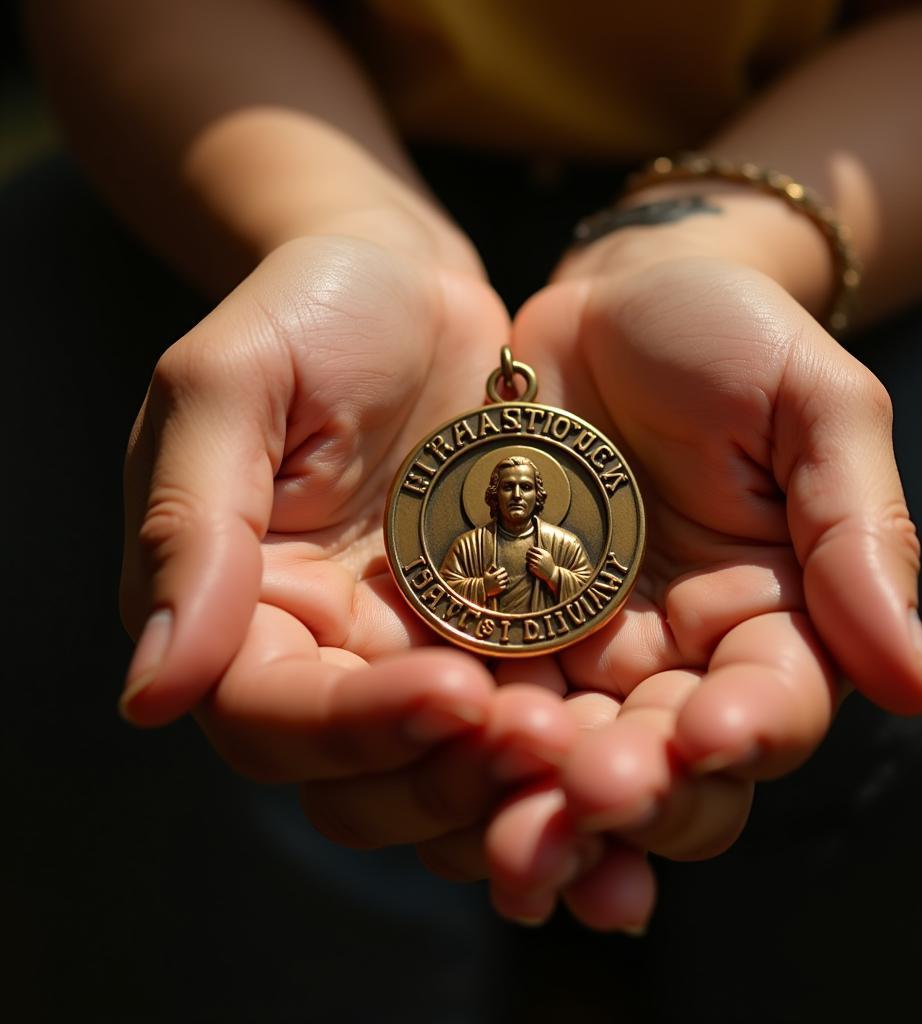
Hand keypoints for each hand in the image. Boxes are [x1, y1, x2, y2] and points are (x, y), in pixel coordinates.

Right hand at [118, 235, 576, 853]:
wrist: (411, 285)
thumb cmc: (310, 313)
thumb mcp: (229, 388)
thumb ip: (189, 531)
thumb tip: (150, 694)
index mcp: (241, 610)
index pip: (269, 716)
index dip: (352, 726)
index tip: (451, 690)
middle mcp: (322, 651)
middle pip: (359, 780)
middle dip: (445, 776)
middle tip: (540, 740)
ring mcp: (410, 649)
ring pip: (442, 772)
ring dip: (510, 780)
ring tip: (586, 745)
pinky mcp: (489, 632)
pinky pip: (519, 714)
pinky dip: (562, 739)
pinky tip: (621, 729)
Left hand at [472, 253, 921, 930]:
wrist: (609, 302)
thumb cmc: (728, 337)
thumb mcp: (815, 408)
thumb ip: (860, 536)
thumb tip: (914, 683)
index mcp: (770, 619)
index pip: (771, 706)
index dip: (747, 731)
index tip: (714, 734)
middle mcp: (677, 657)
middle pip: (668, 767)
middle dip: (635, 791)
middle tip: (594, 795)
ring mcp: (582, 651)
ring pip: (569, 759)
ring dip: (543, 805)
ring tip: (511, 836)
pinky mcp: (498, 628)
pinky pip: (482, 704)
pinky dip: (466, 750)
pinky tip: (441, 775)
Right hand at [484, 565, 510, 597]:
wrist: (482, 589)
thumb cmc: (485, 580)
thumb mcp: (486, 574)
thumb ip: (489, 568)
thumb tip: (493, 564)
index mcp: (492, 577)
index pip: (499, 572)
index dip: (502, 569)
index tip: (503, 569)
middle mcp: (495, 581)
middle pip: (502, 576)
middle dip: (505, 574)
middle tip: (506, 573)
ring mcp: (497, 586)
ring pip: (504, 581)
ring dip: (506, 579)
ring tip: (506, 578)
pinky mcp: (498, 590)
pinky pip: (504, 587)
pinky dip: (504, 585)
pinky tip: (504, 583)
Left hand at [525, 545, 555, 584]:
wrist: (552, 573)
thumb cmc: (549, 563)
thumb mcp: (548, 555)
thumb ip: (542, 551)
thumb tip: (533, 548)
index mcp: (544, 554)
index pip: (534, 549)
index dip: (530, 548)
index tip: (529, 549)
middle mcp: (540, 558)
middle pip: (530, 553)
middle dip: (527, 553)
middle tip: (527, 553)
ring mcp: (538, 563)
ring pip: (528, 558)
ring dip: (527, 558)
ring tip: (527, 558)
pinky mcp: (535, 568)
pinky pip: (529, 564)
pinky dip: (528, 563)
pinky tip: (529, 563)